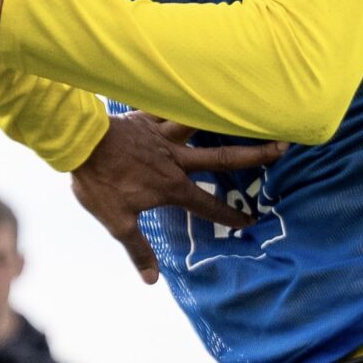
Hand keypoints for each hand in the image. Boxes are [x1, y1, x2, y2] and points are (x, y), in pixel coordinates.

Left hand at [69, 113, 287, 283]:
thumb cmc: (99, 184)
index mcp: (171, 186)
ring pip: (202, 124)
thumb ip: (138, 250)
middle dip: (254, 155)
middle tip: (282, 148)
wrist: (80, 145)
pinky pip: (169, 105)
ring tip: (251, 102)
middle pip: (222, 157)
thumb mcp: (117, 223)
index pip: (207, 206)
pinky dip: (181, 95)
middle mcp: (175, 159)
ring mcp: (163, 135)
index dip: (230, 216)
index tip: (252, 221)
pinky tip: (196, 81)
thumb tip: (152, 280)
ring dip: (226, 114)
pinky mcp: (147, 118)